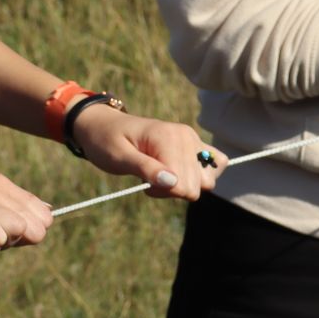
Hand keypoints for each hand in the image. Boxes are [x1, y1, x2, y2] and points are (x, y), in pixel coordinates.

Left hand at [69, 105, 224, 200]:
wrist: (103, 126)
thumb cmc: (106, 141)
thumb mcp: (117, 157)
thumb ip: (145, 168)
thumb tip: (172, 182)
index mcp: (168, 137)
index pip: (184, 183)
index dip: (164, 191)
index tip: (144, 184)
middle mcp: (186, 136)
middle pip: (197, 186)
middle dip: (173, 190)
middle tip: (149, 179)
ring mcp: (193, 140)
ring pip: (206, 181)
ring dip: (185, 186)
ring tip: (161, 176)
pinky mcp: (195, 145)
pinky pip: (216, 166)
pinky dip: (199, 177)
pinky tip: (179, 173)